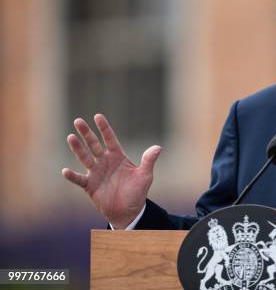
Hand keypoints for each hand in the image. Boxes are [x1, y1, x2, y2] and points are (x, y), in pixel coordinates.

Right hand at [61, 114, 161, 228]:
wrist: (128, 211)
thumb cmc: (137, 191)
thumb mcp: (145, 175)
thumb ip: (149, 161)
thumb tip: (158, 147)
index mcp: (118, 156)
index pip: (110, 139)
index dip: (104, 128)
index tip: (97, 116)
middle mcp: (105, 161)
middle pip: (94, 144)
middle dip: (86, 133)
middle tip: (78, 121)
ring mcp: (96, 173)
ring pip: (85, 157)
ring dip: (77, 148)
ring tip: (70, 137)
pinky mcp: (90, 186)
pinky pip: (79, 179)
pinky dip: (72, 176)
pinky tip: (65, 171)